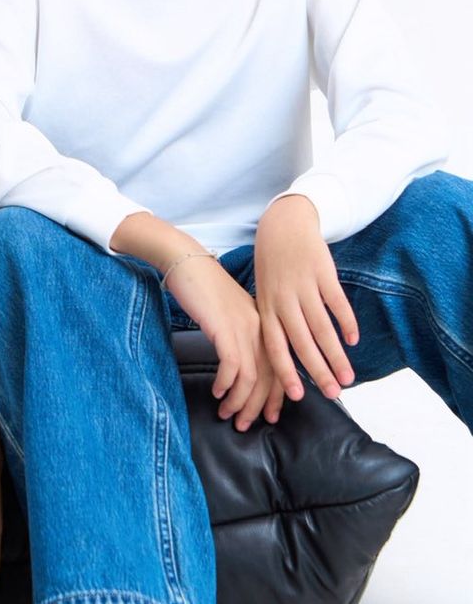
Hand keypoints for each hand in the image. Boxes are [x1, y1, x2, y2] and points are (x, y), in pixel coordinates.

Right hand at [163, 252, 278, 431]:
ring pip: (251, 377)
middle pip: (268, 377)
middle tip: (244, 424)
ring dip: (240, 401)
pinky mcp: (223, 327)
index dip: (276, 396)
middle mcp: (259, 326)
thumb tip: (243, 369)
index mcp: (265, 323)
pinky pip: (232, 366)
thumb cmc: (204, 287)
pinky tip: (218, 392)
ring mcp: (243, 326)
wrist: (186, 260)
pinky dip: (226, 384)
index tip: (269, 416)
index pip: (279, 368)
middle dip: (258, 406)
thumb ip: (242, 334)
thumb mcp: (231, 312)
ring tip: (227, 414)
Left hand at [254, 195, 357, 411]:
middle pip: (302, 343)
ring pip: (322, 328)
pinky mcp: (322, 271)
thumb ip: (276, 323)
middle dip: (319, 372)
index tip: (298, 397)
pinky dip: (346, 323)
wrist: (283, 223)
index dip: (285, 372)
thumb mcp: (266, 293)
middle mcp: (283, 298)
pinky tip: (353, 340)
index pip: (274, 346)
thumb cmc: (274, 266)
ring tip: (348, 377)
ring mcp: (303, 285)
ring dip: (336, 355)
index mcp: (267, 307)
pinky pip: (337, 303)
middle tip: (335, 395)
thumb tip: (285, 362)